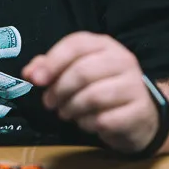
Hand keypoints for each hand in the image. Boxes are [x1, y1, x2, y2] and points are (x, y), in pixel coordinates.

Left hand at [22, 32, 158, 153]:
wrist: (139, 114)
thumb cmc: (101, 88)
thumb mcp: (76, 72)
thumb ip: (50, 68)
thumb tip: (29, 73)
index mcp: (104, 45)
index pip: (76, 44)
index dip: (53, 61)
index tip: (36, 80)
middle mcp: (123, 60)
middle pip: (83, 71)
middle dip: (59, 90)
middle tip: (49, 103)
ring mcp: (135, 85)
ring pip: (94, 96)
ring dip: (72, 108)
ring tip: (66, 113)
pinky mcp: (139, 111)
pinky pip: (105, 119)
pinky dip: (88, 124)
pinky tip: (86, 123)